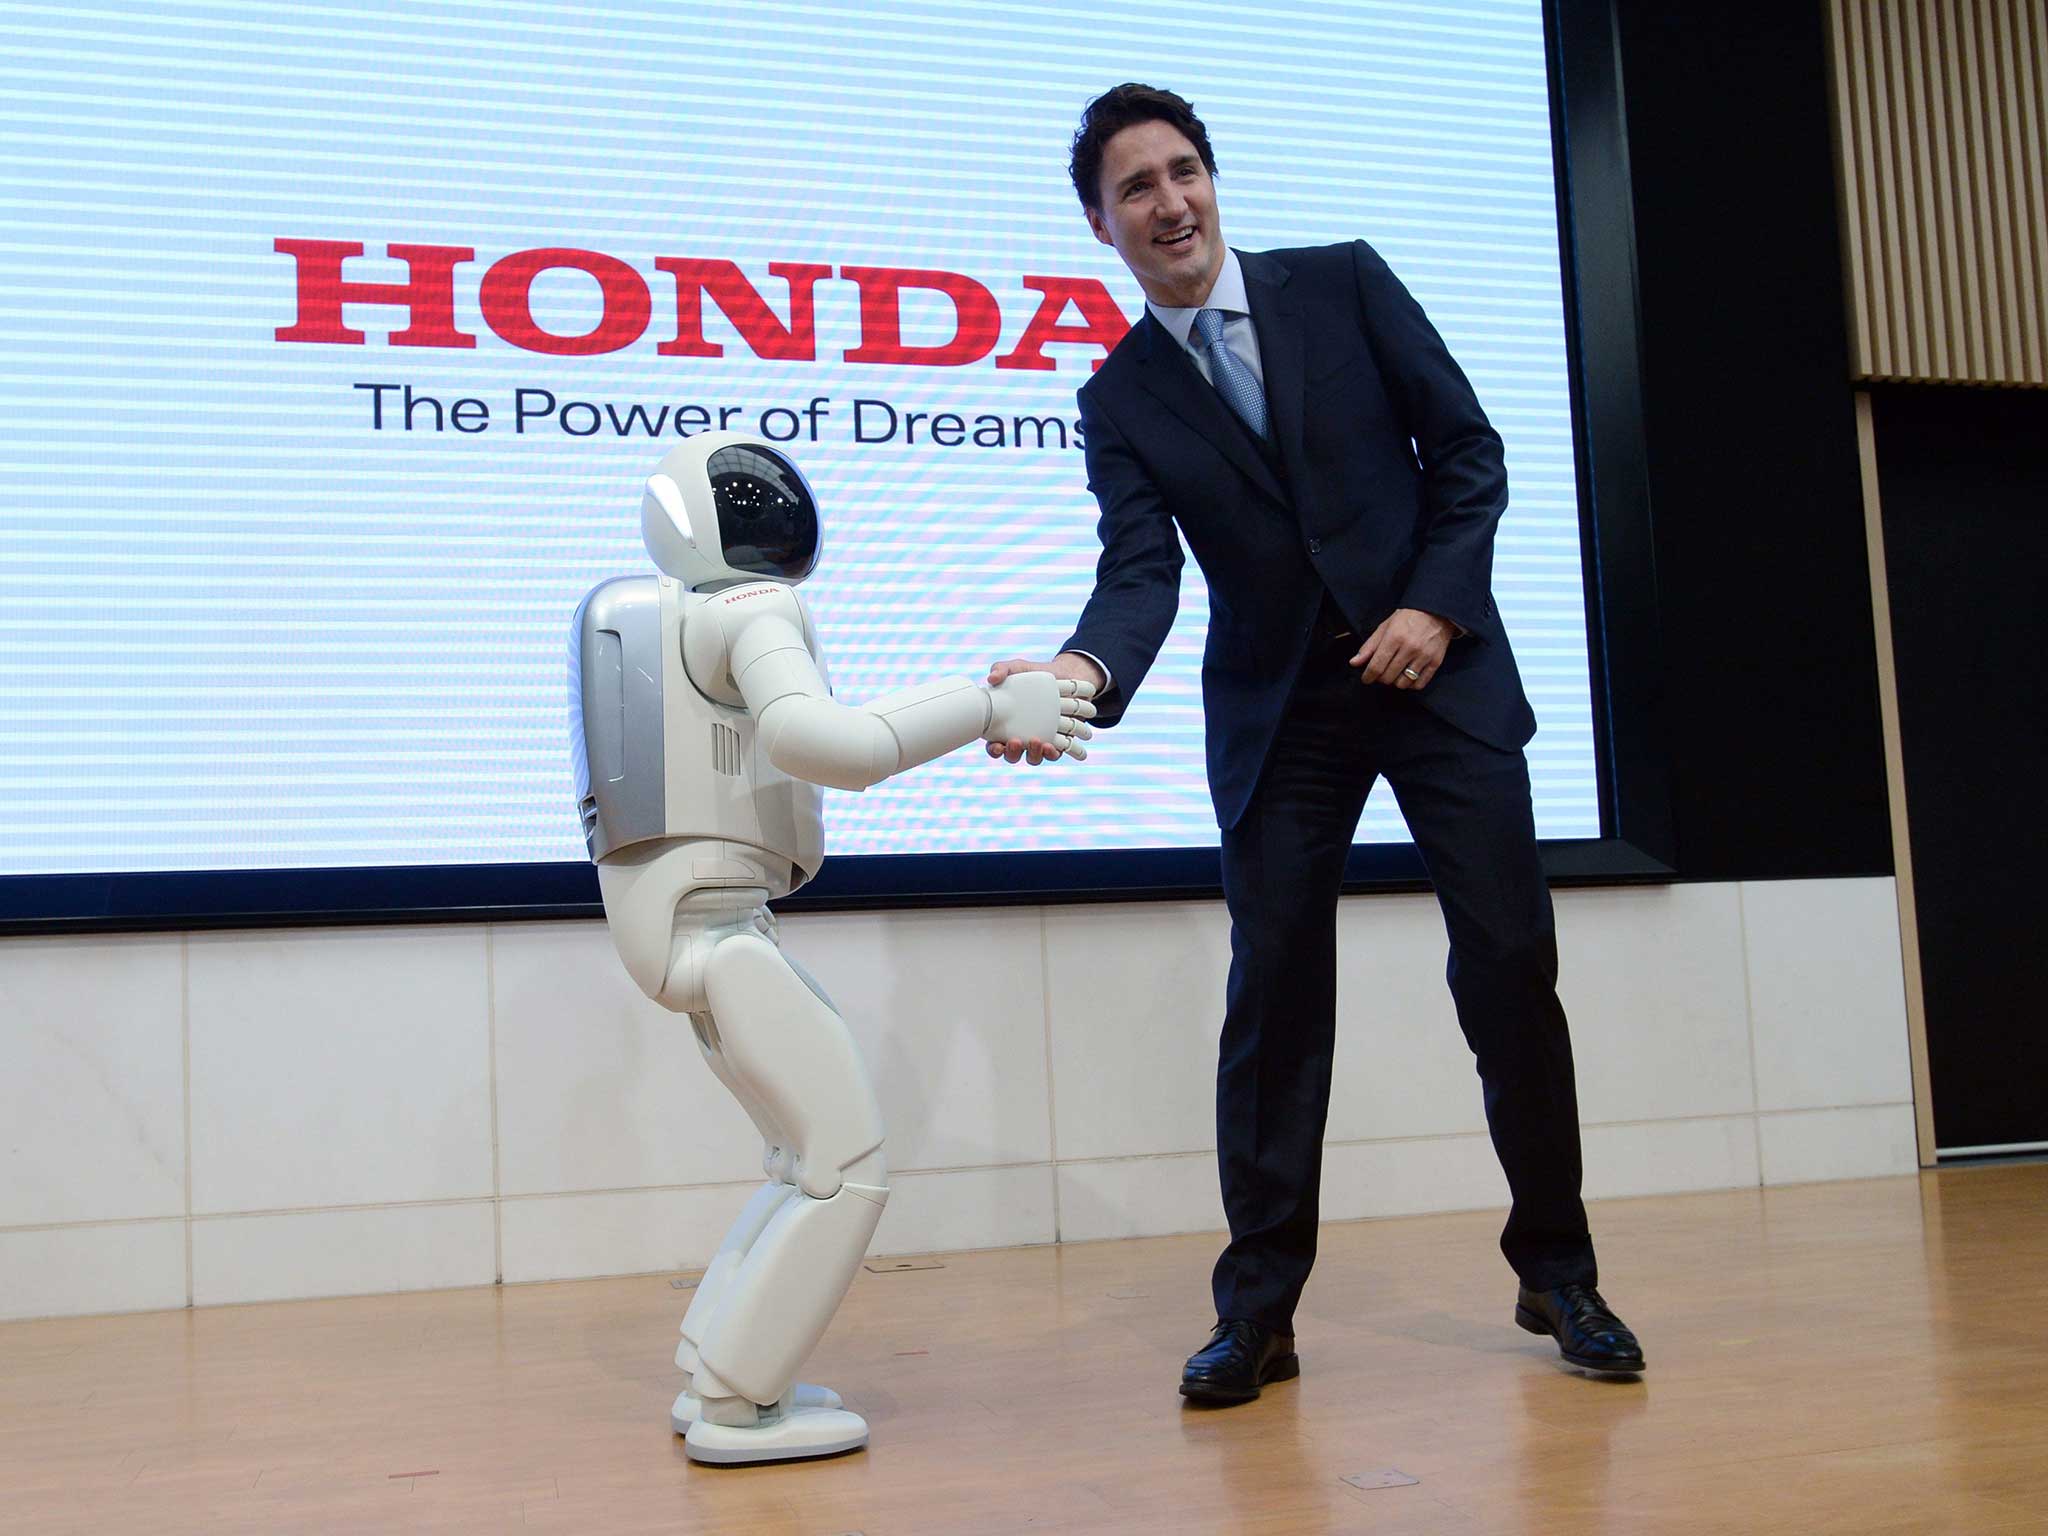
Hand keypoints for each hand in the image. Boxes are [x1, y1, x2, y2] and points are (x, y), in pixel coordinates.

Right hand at [984, 653, 1103, 763]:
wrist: (1066, 675)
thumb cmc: (1035, 673)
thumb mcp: (1017, 667)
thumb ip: (1001, 668)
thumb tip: (991, 678)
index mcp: (1005, 724)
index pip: (995, 744)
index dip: (993, 749)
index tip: (996, 745)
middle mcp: (1021, 736)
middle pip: (1012, 755)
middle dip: (1012, 753)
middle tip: (1015, 742)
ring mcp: (1040, 740)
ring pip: (1033, 758)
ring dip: (1035, 755)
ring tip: (1039, 743)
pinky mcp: (1059, 742)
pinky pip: (1055, 755)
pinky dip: (1054, 754)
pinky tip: (1054, 748)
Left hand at [1352, 608, 1455, 689]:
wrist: (1435, 611)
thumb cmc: (1407, 618)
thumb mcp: (1385, 627)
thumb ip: (1369, 646)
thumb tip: (1354, 663)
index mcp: (1394, 638)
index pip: (1376, 666)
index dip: (1368, 676)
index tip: (1366, 678)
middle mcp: (1409, 648)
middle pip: (1388, 677)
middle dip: (1381, 678)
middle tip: (1382, 672)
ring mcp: (1424, 656)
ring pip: (1403, 683)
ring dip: (1395, 682)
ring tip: (1395, 673)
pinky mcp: (1436, 662)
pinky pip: (1419, 684)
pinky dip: (1411, 685)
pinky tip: (1407, 677)